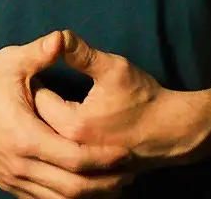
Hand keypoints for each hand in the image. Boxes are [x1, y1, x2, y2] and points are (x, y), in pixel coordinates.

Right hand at [0, 31, 133, 198]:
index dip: (104, 159)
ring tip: (112, 186)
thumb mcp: (12, 63)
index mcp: (25, 137)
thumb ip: (41, 52)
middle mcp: (20, 164)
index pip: (75, 158)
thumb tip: (63, 36)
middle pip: (73, 188)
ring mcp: (12, 177)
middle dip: (104, 184)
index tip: (125, 153)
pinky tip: (83, 190)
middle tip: (128, 175)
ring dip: (88, 196)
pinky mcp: (7, 183)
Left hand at [33, 31, 210, 171]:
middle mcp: (73, 150)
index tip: (39, 72)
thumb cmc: (145, 98)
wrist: (173, 132)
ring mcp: (82, 166)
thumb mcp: (114, 69)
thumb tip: (56, 35)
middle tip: (42, 89)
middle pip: (38, 124)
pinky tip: (62, 133)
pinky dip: (57, 147)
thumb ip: (80, 53)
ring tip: (50, 109)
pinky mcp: (90, 175)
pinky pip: (62, 161)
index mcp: (73, 125)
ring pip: (49, 145)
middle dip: (36, 106)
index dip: (37, 82)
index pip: (37, 99)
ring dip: (45, 128)